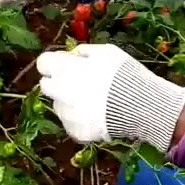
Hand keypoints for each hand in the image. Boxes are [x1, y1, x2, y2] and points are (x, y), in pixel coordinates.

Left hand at [36, 44, 184, 151]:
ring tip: (94, 101)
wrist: (142, 106)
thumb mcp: (106, 52)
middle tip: (77, 82)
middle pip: (46, 86)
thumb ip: (83, 52)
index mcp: (65, 70)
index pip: (43, 63)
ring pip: (59, 106)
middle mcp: (60, 93)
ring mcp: (68, 115)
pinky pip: (72, 123)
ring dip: (69, 101)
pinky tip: (97, 115)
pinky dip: (81, 119)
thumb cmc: (124, 73)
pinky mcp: (77, 132)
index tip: (65, 64)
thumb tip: (71, 56)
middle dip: (58, 82)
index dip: (54, 63)